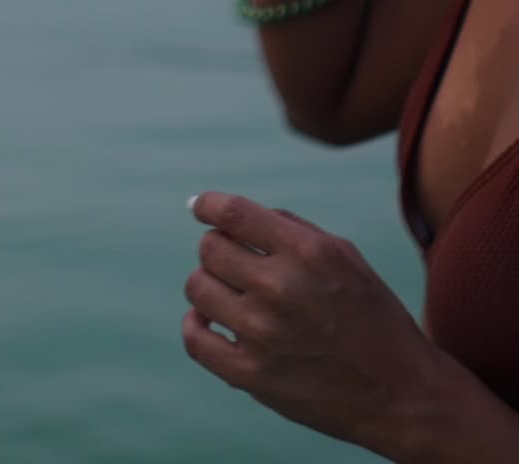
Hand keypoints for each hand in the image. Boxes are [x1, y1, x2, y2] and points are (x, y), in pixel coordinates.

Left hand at [182, 192, 444, 460]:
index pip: (232, 213)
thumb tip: (229, 215)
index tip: (199, 207)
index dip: (207, 204)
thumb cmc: (371, 314)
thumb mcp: (343, 254)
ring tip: (228, 292)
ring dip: (208, 284)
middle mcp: (281, 287)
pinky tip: (210, 320)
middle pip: (210, 248)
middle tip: (233, 261)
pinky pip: (195, 339)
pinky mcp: (251, 375)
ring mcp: (263, 333)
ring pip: (197, 288)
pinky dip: (196, 325)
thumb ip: (289, 229)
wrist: (401, 392)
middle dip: (217, 248)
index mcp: (307, 251)